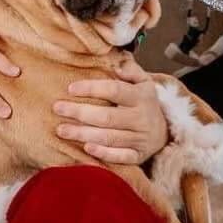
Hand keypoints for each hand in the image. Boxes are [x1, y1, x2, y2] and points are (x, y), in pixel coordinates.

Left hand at [53, 59, 167, 164]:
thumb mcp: (143, 82)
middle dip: (80, 113)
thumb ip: (131, 70)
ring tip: (61, 130)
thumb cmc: (143, 103)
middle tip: (57, 108)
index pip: (115, 90)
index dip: (92, 89)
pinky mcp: (137, 156)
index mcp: (141, 97)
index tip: (71, 88)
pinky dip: (104, 153)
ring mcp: (140, 139)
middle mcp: (141, 118)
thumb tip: (117, 66)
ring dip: (83, 134)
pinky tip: (86, 148)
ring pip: (109, 137)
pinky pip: (120, 157)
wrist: (164, 132)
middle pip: (107, 116)